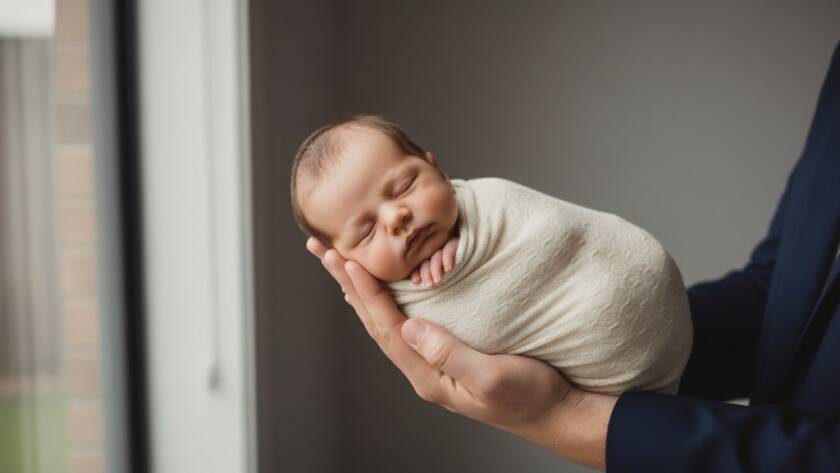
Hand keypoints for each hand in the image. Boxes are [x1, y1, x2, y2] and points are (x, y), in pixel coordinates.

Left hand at [306, 237, 615, 469]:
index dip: (366, 292)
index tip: (346, 261)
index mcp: (429, 375)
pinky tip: (379, 288)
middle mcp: (423, 368)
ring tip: (338, 262)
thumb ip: (451, 353)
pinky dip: (385, 298)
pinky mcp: (447, 351)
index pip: (388, 327)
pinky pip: (405, 319)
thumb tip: (412, 327)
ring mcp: (433, 360)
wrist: (555, 412)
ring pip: (386, 318)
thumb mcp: (492, 377)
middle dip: (347, 284)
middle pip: (375, 320)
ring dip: (360, 289)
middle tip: (321, 251)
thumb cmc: (530, 396)